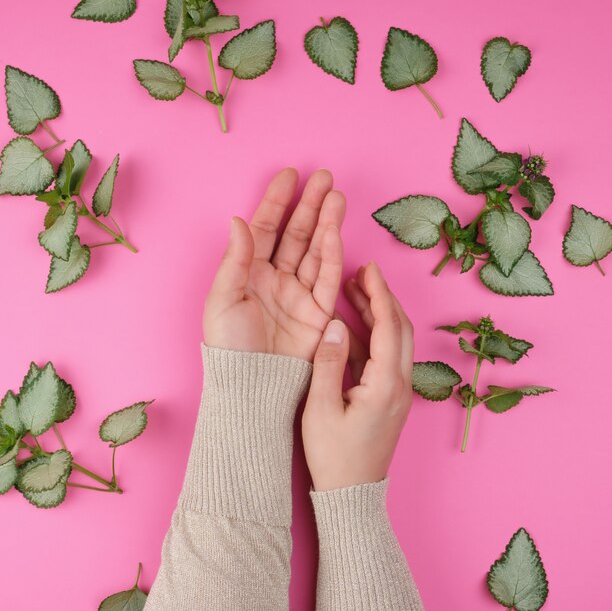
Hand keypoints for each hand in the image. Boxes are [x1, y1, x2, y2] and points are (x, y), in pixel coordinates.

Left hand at [204, 168, 344, 361]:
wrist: (251, 386)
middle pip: (296, 234)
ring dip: (326, 224)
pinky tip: (335, 232)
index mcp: (249, 272)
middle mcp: (276, 279)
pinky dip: (332, 255)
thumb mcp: (222, 299)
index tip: (290, 175)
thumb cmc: (229, 346)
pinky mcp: (319, 312)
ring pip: (316, 251)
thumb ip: (235, 259)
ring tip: (337, 197)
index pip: (266, 228)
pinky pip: (327, 278)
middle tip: (325, 177)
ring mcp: (299, 294)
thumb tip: (237, 220)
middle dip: (310, 205)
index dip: (277, 201)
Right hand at [302, 262, 413, 491]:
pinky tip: (349, 325)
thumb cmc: (334, 457)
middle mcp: (400, 385)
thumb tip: (333, 323)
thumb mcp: (321, 408)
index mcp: (386, 385)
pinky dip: (370, 336)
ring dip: (377, 314)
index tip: (369, 269)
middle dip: (383, 297)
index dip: (379, 294)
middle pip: (399, 328)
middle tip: (364, 273)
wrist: (351, 495)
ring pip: (393, 341)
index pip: (388, 327)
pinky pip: (384, 357)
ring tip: (354, 290)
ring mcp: (397, 391)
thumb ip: (327, 362)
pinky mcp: (389, 397)